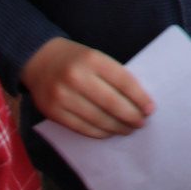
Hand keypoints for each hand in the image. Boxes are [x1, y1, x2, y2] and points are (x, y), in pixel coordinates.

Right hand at [22, 37, 153, 139]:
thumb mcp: (95, 57)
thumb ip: (112, 75)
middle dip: (130, 116)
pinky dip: (99, 132)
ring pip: (97, 119)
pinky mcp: (53, 113)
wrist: (40, 60)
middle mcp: (76, 77)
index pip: (123, 81)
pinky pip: (82, 128)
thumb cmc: (76, 59)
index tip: (150, 108)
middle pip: (111, 103)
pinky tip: (109, 132)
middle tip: (141, 122)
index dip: (139, 97)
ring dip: (116, 127)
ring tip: (128, 129)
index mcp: (92, 59)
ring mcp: (62, 97)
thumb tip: (137, 101)